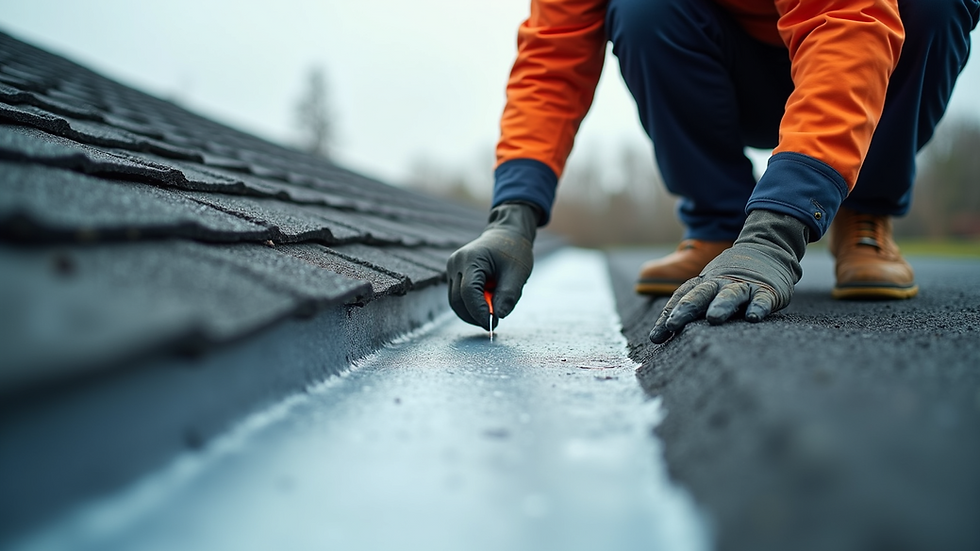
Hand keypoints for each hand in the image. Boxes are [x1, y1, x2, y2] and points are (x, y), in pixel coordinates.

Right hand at [447, 202, 538, 329]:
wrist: (507, 234)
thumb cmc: (514, 250)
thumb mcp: (517, 273)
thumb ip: (508, 295)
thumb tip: (498, 316)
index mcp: (470, 259)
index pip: (468, 292)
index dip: (478, 311)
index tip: (492, 323)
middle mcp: (456, 263)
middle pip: (457, 300)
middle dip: (474, 316)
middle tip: (493, 323)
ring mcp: (452, 268)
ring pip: (455, 301)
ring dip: (472, 312)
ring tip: (492, 312)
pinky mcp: (454, 274)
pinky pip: (458, 296)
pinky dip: (471, 305)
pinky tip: (486, 304)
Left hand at [649, 210, 808, 343]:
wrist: (766, 249)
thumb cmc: (730, 279)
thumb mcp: (709, 289)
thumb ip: (688, 309)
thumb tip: (657, 336)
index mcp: (703, 283)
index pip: (682, 297)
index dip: (668, 314)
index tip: (656, 336)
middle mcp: (720, 283)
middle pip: (700, 294)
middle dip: (686, 308)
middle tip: (673, 323)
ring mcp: (743, 285)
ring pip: (730, 294)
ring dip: (721, 305)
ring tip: (713, 318)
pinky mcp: (766, 290)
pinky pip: (761, 299)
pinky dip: (758, 306)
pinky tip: (753, 317)